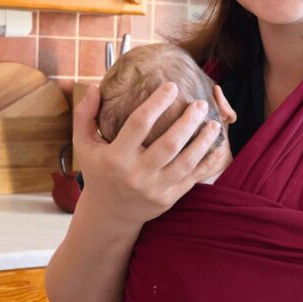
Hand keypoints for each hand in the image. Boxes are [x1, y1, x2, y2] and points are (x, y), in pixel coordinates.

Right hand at [73, 82, 223, 224]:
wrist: (108, 215)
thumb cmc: (98, 172)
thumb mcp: (84, 146)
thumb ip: (85, 115)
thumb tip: (95, 87)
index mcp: (115, 158)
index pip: (139, 124)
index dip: (157, 102)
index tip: (171, 86)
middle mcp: (136, 174)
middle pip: (169, 143)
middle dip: (188, 121)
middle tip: (201, 103)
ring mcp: (154, 189)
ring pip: (186, 162)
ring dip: (203, 141)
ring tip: (214, 124)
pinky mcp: (168, 198)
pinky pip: (193, 178)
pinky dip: (208, 162)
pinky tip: (218, 147)